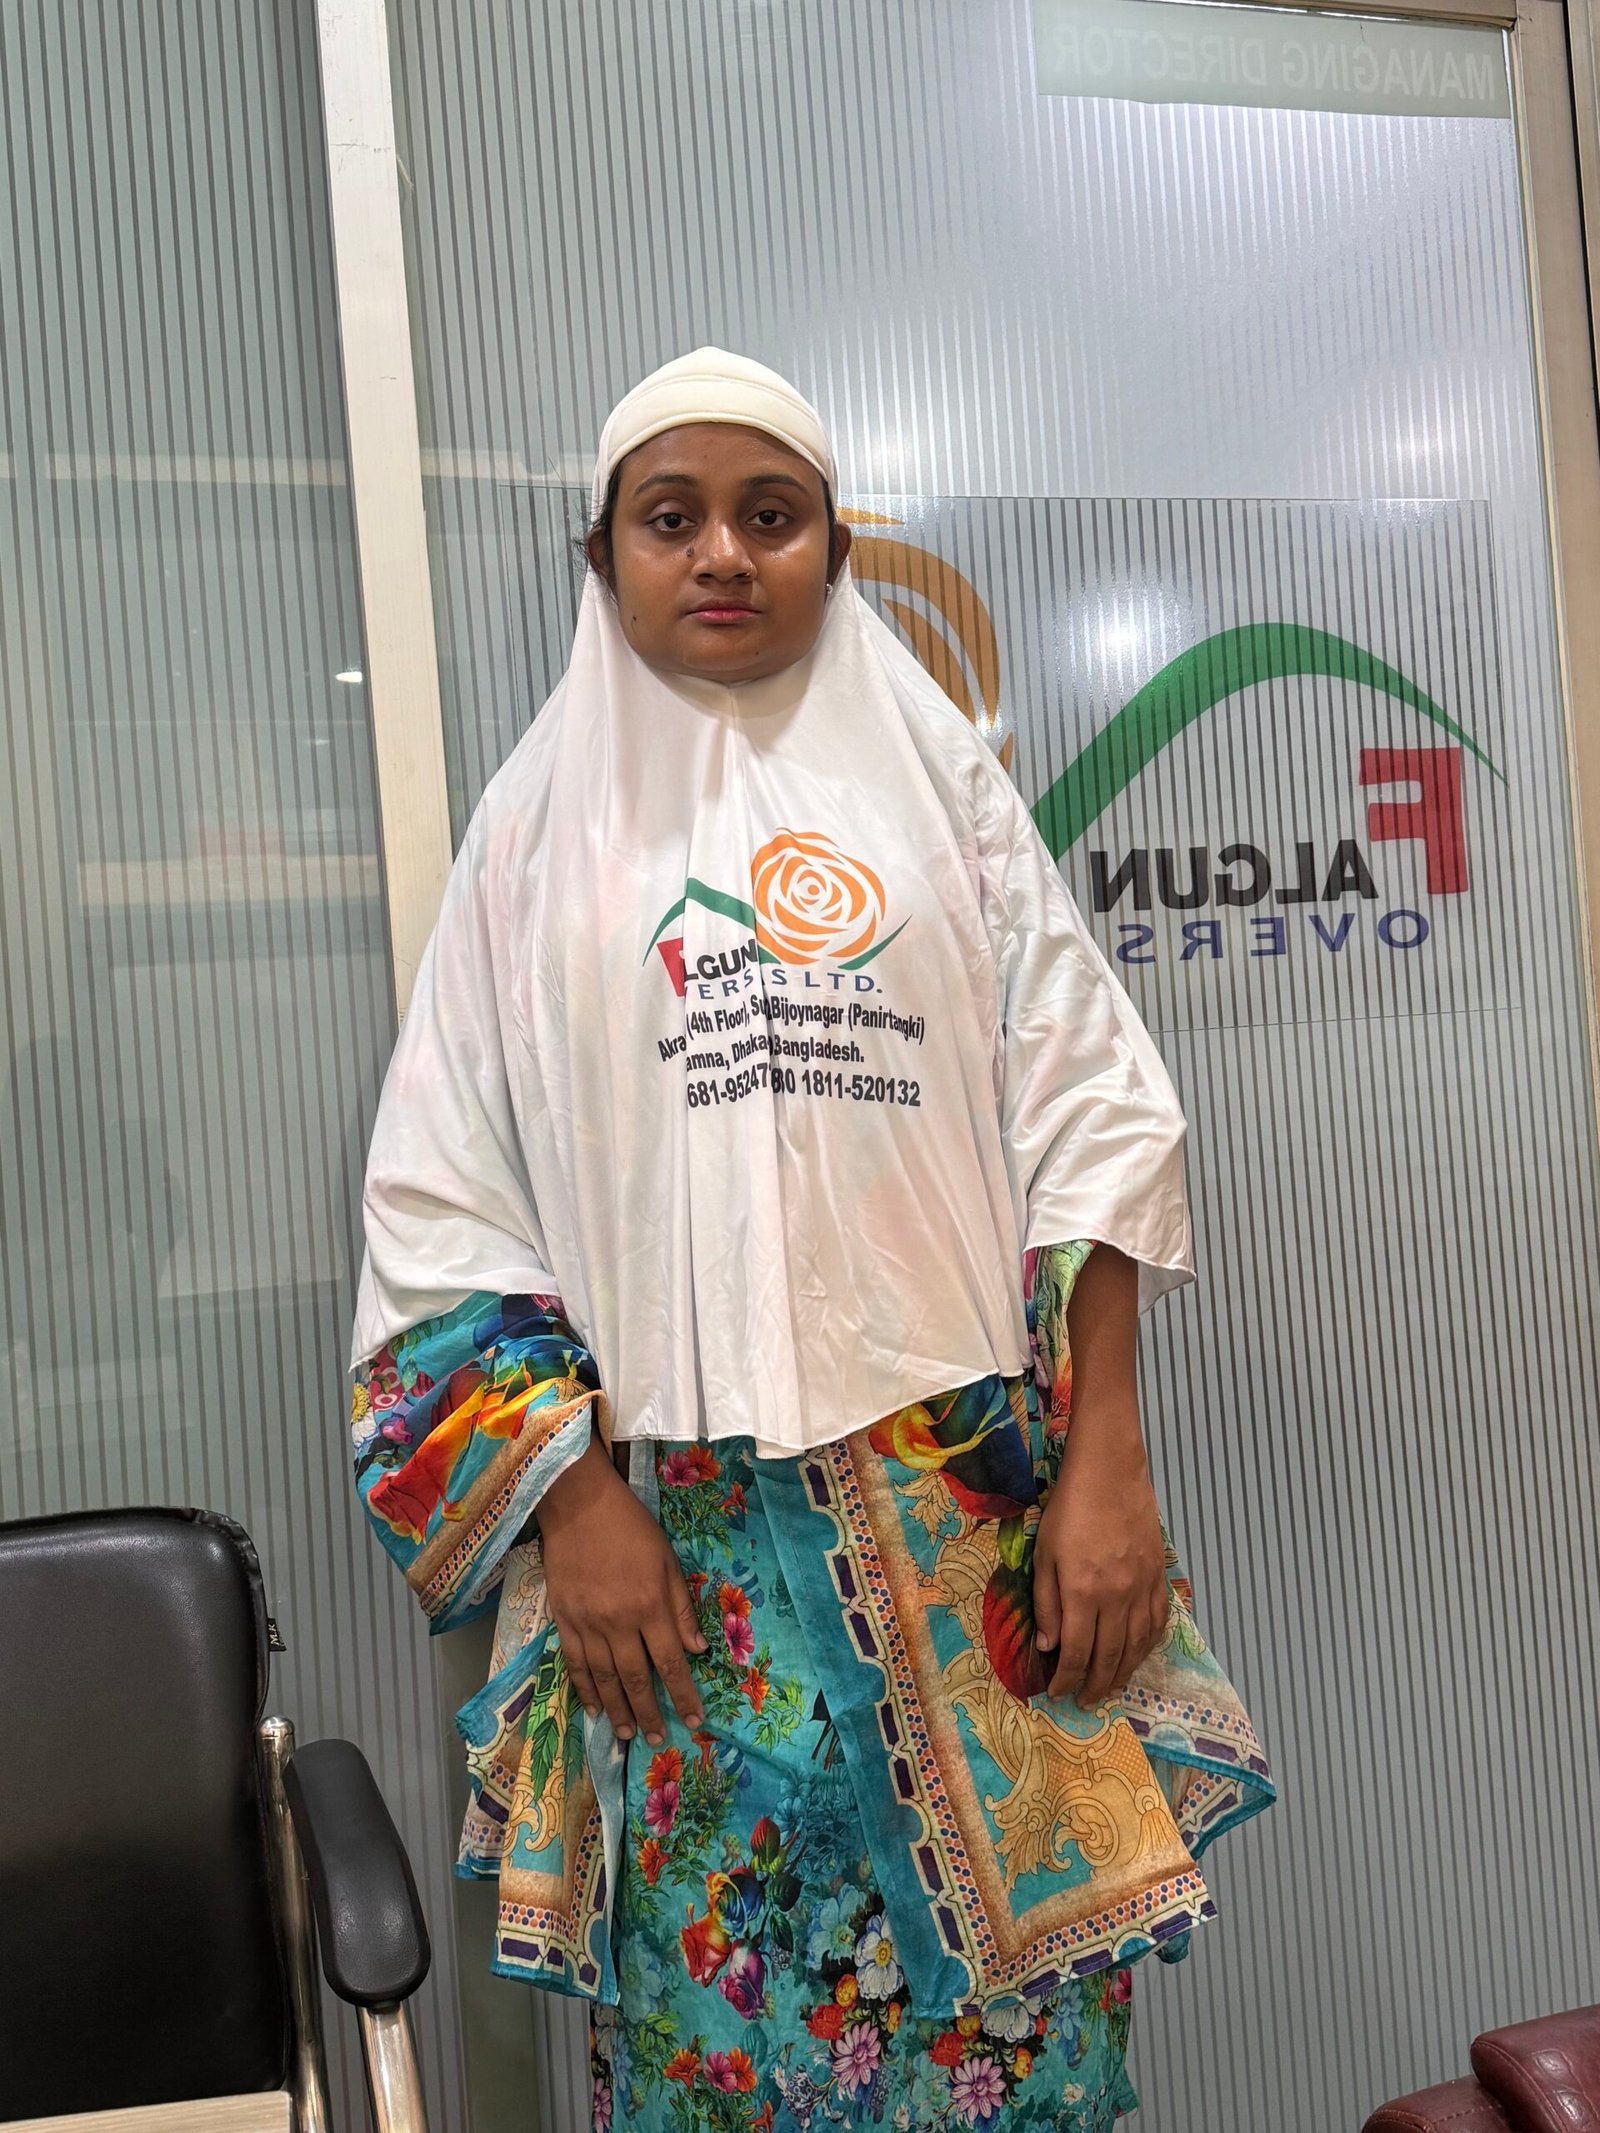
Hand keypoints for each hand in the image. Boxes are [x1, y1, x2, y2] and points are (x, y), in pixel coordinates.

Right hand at [536, 1436, 706, 1745]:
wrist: (578, 1506)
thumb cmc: (631, 1528)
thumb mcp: (667, 1560)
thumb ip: (681, 1607)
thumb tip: (697, 1649)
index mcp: (649, 1606)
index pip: (671, 1662)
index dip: (684, 1693)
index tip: (695, 1719)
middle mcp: (619, 1622)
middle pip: (636, 1678)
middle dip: (650, 1712)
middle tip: (659, 1739)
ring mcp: (587, 1624)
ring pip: (604, 1678)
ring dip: (617, 1710)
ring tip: (626, 1734)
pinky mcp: (564, 1620)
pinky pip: (575, 1664)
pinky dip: (585, 1690)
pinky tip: (594, 1708)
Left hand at [1032, 1405, 1169, 1704]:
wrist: (1110, 1474)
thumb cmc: (1069, 1510)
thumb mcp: (1044, 1554)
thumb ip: (1046, 1603)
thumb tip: (1047, 1646)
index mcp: (1082, 1594)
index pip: (1076, 1653)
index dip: (1066, 1679)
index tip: (1057, 1692)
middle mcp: (1116, 1599)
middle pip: (1109, 1658)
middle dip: (1094, 1685)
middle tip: (1085, 1702)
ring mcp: (1142, 1590)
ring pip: (1136, 1647)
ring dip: (1122, 1674)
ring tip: (1109, 1689)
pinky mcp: (1158, 1577)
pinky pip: (1157, 1624)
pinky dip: (1147, 1647)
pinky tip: (1137, 1655)